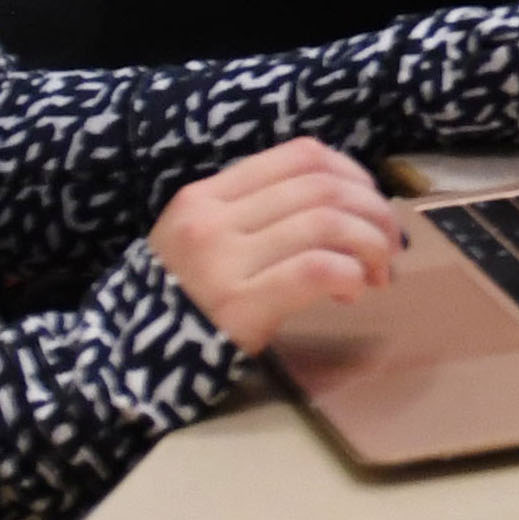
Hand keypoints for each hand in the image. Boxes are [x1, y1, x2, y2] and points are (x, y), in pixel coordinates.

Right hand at [148, 139, 405, 349]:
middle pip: (323, 188)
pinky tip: (351, 292)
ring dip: (371, 246)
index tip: (371, 203)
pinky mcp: (239, 305)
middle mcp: (212, 220)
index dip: (354, 173)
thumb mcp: (202, 239)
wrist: (128, 364)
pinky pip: (317, 270)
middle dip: (374, 212)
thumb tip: (343, 202)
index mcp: (206, 195)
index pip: (301, 155)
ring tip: (376, 274)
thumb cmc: (181, 300)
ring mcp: (222, 261)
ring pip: (327, 224)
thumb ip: (256, 213)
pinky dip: (350, 275)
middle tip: (390, 245)